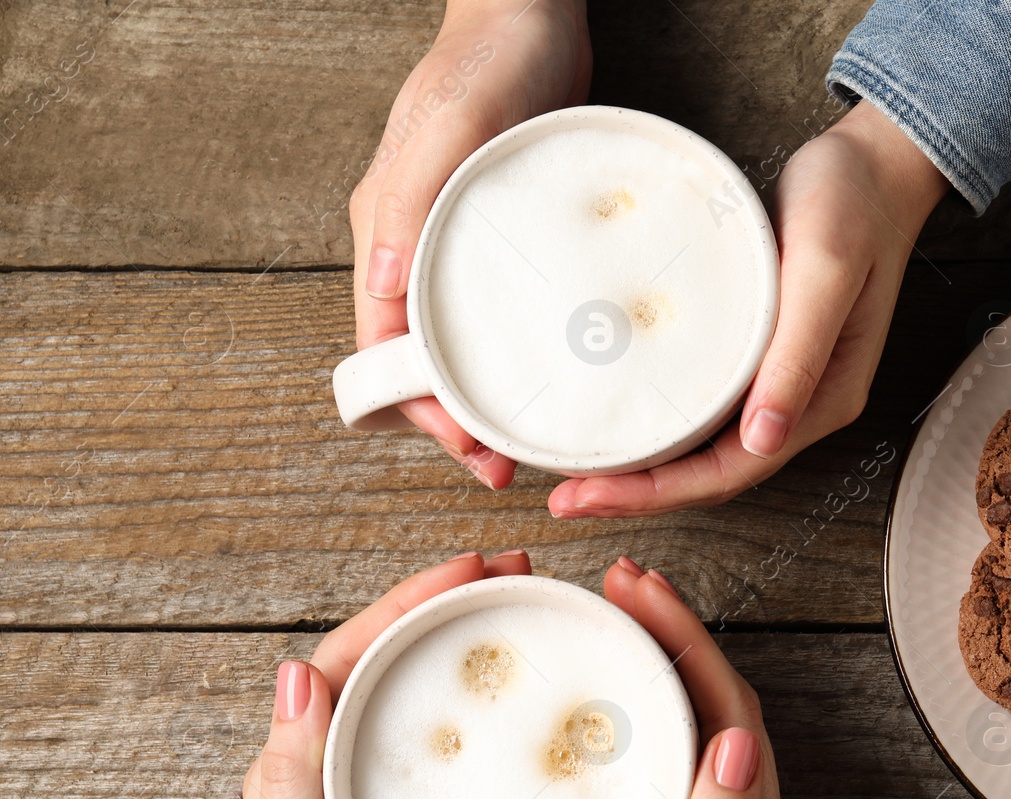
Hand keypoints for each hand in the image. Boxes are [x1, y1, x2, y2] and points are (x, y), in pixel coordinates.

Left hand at [241, 549, 534, 798]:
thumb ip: (292, 764)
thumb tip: (295, 673)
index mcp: (313, 730)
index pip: (370, 639)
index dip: (421, 595)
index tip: (473, 564)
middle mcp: (349, 734)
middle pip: (406, 647)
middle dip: (459, 599)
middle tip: (518, 570)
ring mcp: (385, 759)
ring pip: (432, 680)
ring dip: (475, 635)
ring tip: (529, 603)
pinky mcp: (422, 792)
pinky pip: (456, 726)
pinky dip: (488, 693)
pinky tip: (524, 686)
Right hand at [350, 0, 590, 490]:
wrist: (530, 14)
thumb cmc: (488, 62)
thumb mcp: (450, 129)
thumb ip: (409, 205)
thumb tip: (383, 297)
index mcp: (383, 235)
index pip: (383, 350)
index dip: (420, 411)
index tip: (470, 448)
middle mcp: (408, 250)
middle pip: (416, 364)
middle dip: (452, 423)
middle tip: (506, 467)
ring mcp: (451, 247)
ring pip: (454, 347)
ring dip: (482, 399)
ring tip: (529, 439)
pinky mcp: (496, 240)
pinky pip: (491, 315)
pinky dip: (512, 357)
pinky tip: (553, 375)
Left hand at [546, 101, 948, 516]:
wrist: (871, 166)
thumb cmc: (852, 205)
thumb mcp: (824, 270)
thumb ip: (799, 354)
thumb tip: (764, 437)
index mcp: (823, 397)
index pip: (732, 471)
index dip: (659, 493)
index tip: (590, 496)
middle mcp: (800, 402)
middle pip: (712, 473)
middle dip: (639, 493)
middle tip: (565, 496)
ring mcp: (780, 382)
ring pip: (705, 449)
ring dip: (645, 469)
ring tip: (580, 472)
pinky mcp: (760, 355)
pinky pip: (704, 411)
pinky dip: (660, 426)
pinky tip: (621, 419)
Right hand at [585, 558, 800, 798]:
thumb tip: (740, 741)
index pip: (729, 707)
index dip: (685, 639)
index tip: (637, 590)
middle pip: (716, 702)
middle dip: (672, 633)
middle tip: (617, 585)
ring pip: (696, 723)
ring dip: (659, 664)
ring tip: (611, 619)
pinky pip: (673, 753)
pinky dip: (644, 708)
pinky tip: (607, 695)